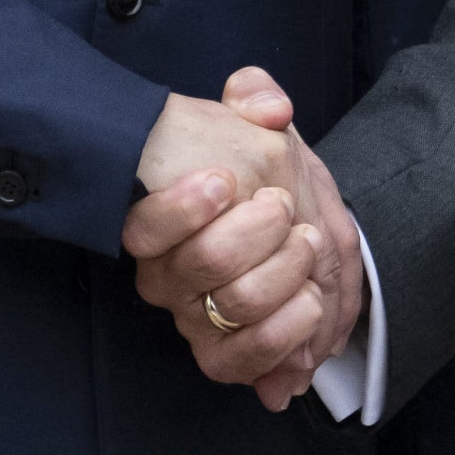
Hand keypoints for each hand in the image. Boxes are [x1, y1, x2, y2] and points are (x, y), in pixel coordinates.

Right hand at [124, 69, 366, 409]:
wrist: (291, 227)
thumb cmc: (256, 172)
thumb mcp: (255, 122)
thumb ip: (255, 96)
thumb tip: (272, 108)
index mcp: (157, 225)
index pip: (144, 228)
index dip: (183, 208)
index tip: (224, 180)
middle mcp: (167, 278)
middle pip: (206, 262)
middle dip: (261, 228)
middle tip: (283, 206)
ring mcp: (194, 319)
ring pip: (238, 304)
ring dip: (288, 268)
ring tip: (306, 243)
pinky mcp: (224, 355)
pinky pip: (248, 358)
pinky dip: (290, 328)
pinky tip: (310, 297)